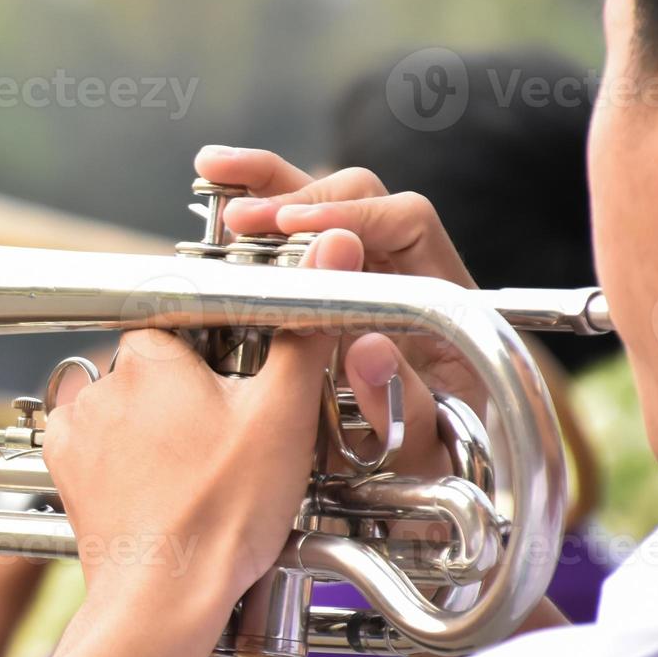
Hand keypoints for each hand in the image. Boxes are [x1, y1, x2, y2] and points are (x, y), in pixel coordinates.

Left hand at [42, 238, 347, 630]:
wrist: (164, 596)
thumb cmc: (223, 512)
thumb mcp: (284, 415)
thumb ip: (303, 328)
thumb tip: (330, 247)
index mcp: (151, 354)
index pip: (189, 323)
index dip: (222, 354)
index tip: (241, 389)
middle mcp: (101, 381)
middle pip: (156, 363)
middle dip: (188, 390)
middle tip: (226, 439)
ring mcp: (75, 425)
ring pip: (125, 401)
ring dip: (152, 422)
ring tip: (193, 469)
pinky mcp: (63, 466)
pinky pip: (92, 438)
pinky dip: (119, 454)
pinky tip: (155, 481)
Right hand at [198, 146, 485, 476]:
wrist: (412, 484)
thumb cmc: (424, 465)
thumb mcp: (420, 448)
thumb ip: (402, 406)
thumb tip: (366, 347)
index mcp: (443, 298)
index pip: (407, 221)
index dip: (354, 220)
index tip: (299, 234)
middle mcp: (402, 273)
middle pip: (359, 196)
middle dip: (298, 198)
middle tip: (244, 222)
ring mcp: (358, 274)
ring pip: (317, 203)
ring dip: (266, 182)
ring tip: (214, 172)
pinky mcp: (316, 285)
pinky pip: (287, 234)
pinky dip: (252, 205)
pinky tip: (215, 187)